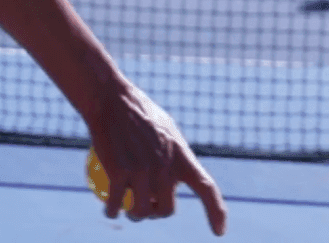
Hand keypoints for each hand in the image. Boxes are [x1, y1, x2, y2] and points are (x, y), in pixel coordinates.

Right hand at [88, 81, 227, 234]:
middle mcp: (166, 167)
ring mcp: (143, 171)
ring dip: (135, 215)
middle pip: (167, 209)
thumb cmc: (138, 110)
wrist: (112, 99)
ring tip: (127, 210)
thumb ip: (173, 154)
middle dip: (157, 213)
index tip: (219, 231)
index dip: (216, 212)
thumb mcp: (166, 129)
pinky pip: (116, 203)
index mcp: (182, 155)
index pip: (206, 188)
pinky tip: (109, 210)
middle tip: (146, 206)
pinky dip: (112, 210)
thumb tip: (178, 175)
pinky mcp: (120, 172)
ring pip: (142, 211)